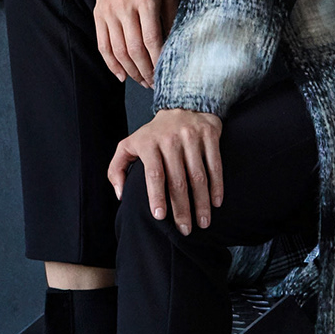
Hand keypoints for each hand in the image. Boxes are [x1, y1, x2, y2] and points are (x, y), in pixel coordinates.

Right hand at [91, 0, 177, 87]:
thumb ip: (171, 16)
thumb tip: (175, 45)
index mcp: (145, 0)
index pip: (152, 39)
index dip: (159, 60)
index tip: (166, 74)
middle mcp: (124, 7)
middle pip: (134, 49)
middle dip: (146, 71)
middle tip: (155, 84)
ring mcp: (109, 11)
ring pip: (118, 50)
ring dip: (130, 71)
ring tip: (142, 81)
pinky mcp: (99, 13)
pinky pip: (102, 44)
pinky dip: (110, 63)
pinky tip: (121, 75)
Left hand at [109, 109, 223, 235]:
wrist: (183, 103)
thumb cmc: (153, 134)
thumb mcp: (129, 145)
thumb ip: (116, 168)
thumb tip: (120, 195)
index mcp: (148, 143)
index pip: (154, 174)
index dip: (157, 196)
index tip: (160, 217)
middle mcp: (170, 139)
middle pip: (178, 180)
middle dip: (182, 208)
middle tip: (185, 230)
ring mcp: (191, 136)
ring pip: (198, 176)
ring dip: (201, 202)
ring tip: (203, 223)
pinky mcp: (209, 135)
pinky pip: (215, 165)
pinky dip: (217, 186)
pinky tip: (216, 203)